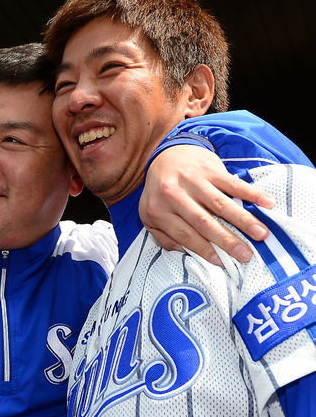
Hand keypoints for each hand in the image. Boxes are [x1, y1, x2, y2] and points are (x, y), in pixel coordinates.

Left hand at [140, 145, 274, 263]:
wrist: (165, 154)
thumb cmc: (160, 192)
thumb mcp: (149, 215)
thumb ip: (162, 236)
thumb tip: (184, 252)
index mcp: (159, 210)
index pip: (184, 234)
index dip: (203, 249)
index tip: (221, 262)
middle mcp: (174, 195)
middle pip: (204, 222)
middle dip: (227, 240)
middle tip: (246, 255)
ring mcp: (193, 180)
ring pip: (220, 204)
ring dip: (243, 220)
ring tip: (261, 234)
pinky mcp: (209, 169)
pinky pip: (232, 183)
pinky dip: (251, 194)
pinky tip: (267, 203)